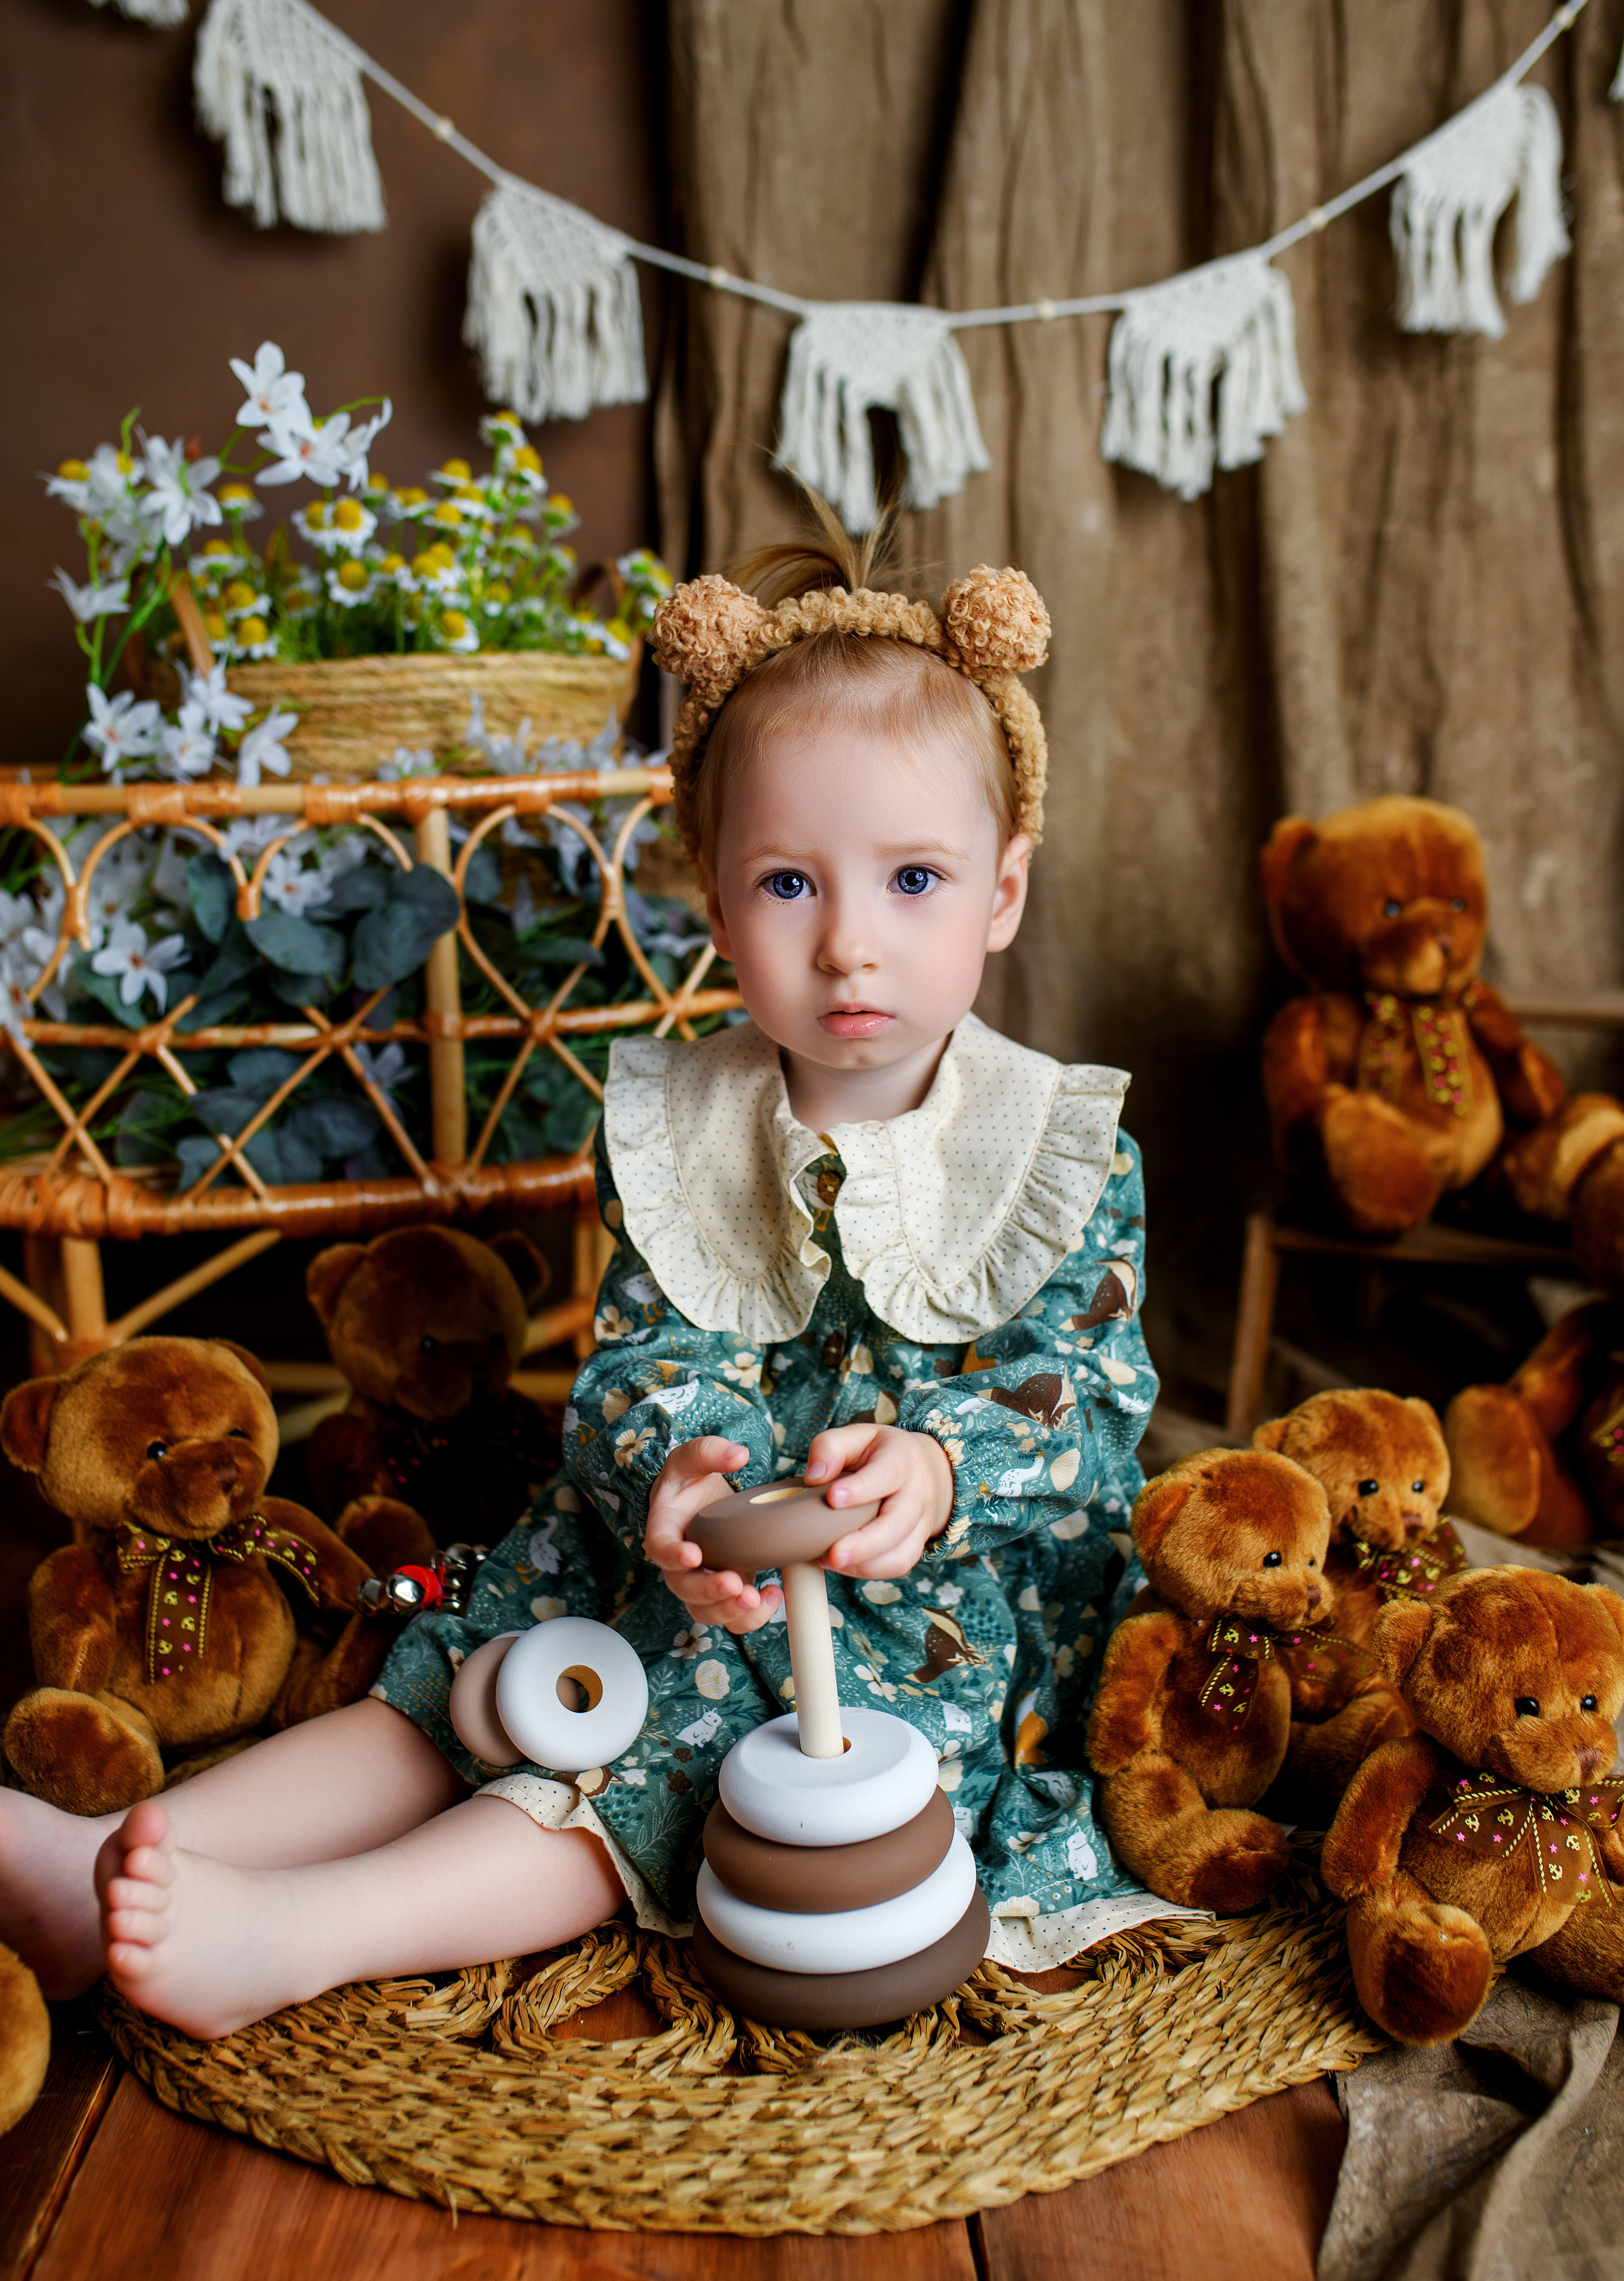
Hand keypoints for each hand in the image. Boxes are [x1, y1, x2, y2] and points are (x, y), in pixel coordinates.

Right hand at [643, 1436, 782, 1634]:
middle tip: (735, 1584)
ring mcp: (702, 1582)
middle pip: (685, 1589)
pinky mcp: (726, 1591)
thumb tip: (737, 1454)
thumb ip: (708, 1452)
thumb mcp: (691, 1459)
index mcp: (664, 1532)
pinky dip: (753, 1615)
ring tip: (756, 1598)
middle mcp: (679, 1565)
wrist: (702, 1500)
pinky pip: (733, 1616)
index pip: (661, 1549)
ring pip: (707, 1611)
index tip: (692, 1555)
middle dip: (709, 1592)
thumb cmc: (690, 1481)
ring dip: (730, 1611)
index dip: (674, 1555)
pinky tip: (774, 1595)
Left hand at [805, 1424, 953, 1578]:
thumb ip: (831, 1447)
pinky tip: (843, 1566)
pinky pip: (898, 1565)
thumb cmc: (881, 1453)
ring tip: (830, 1562)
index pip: (887, 1474)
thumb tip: (814, 1476)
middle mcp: (918, 1493)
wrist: (925, 1469)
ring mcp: (920, 1523)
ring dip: (866, 1564)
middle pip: (898, 1523)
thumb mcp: (858, 1436)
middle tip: (833, 1555)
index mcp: (903, 1459)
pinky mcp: (915, 1545)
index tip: (833, 1498)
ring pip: (902, 1553)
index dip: (861, 1488)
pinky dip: (869, 1571)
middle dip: (866, 1543)